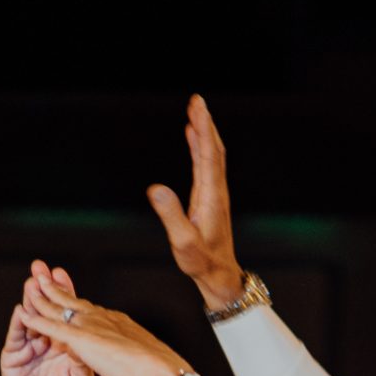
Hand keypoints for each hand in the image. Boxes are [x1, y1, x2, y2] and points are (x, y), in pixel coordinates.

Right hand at [0, 261, 96, 375]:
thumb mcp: (81, 374)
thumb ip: (82, 353)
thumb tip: (88, 334)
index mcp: (64, 338)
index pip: (63, 309)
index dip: (62, 291)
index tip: (61, 273)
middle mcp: (45, 336)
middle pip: (44, 307)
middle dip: (42, 287)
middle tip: (40, 267)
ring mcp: (28, 344)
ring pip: (29, 318)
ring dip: (29, 300)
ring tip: (30, 282)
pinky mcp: (14, 355)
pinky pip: (16, 336)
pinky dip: (19, 324)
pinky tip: (21, 310)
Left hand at [14, 272, 188, 375]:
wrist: (157, 369)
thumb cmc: (157, 369)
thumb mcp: (143, 356)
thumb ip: (132, 353)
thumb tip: (136, 358)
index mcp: (116, 322)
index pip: (90, 309)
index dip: (75, 300)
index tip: (66, 292)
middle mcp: (101, 318)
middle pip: (72, 300)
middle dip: (55, 287)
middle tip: (41, 274)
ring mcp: (90, 326)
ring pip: (58, 308)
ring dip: (41, 297)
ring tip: (28, 285)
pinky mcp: (81, 339)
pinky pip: (52, 327)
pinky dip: (37, 321)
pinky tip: (24, 315)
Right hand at [147, 96, 244, 313]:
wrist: (219, 275)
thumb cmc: (201, 262)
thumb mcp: (183, 242)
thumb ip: (171, 216)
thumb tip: (156, 188)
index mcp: (211, 197)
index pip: (209, 155)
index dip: (203, 129)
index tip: (197, 107)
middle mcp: (216, 191)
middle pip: (214, 149)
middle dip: (205, 123)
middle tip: (197, 100)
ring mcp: (214, 194)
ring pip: (211, 155)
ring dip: (204, 131)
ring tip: (195, 110)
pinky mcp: (209, 198)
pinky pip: (206, 165)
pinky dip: (200, 146)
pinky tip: (192, 136)